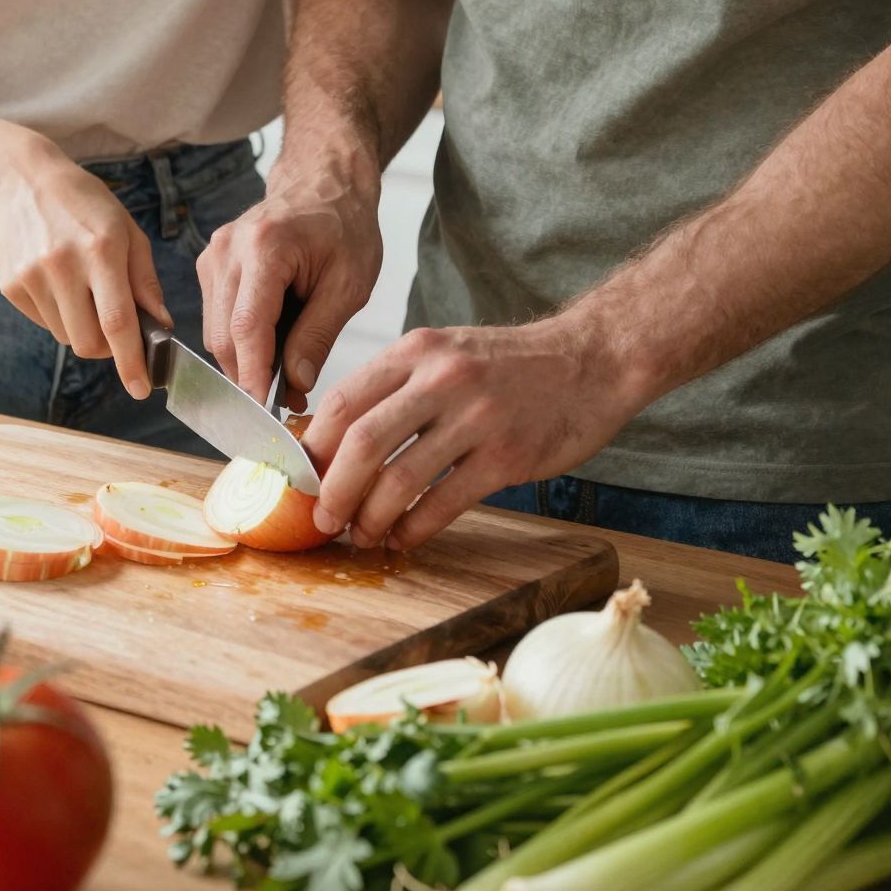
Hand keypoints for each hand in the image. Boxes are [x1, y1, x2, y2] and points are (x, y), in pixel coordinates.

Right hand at [0, 142, 169, 396]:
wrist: (24, 181)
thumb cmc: (86, 205)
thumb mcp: (127, 230)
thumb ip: (145, 280)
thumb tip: (161, 325)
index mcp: (100, 250)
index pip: (117, 322)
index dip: (130, 361)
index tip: (141, 388)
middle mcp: (63, 266)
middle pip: (88, 342)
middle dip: (109, 349)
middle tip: (117, 331)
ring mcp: (32, 277)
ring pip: (67, 337)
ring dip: (84, 329)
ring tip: (85, 292)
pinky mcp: (11, 287)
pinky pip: (45, 323)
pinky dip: (60, 315)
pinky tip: (60, 282)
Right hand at [197, 171, 382, 405]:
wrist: (324, 183)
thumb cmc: (344, 227)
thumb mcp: (349, 284)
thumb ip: (318, 335)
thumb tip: (294, 386)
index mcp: (267, 246)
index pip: (247, 326)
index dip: (252, 375)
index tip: (262, 413)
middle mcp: (229, 248)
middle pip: (224, 335)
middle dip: (249, 375)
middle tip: (285, 402)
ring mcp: (214, 254)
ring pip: (215, 331)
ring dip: (245, 360)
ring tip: (285, 369)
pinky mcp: (210, 264)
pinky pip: (216, 317)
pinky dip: (240, 339)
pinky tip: (271, 342)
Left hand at [300, 317, 644, 551]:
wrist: (590, 360)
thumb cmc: (509, 364)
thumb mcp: (444, 353)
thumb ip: (396, 387)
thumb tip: (335, 439)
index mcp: (416, 352)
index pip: (342, 400)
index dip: (311, 447)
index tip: (300, 478)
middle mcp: (441, 379)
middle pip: (361, 441)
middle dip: (332, 490)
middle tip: (322, 519)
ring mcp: (476, 417)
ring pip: (400, 478)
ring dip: (370, 517)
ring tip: (360, 535)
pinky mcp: (507, 456)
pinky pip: (444, 502)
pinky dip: (414, 528)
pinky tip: (403, 539)